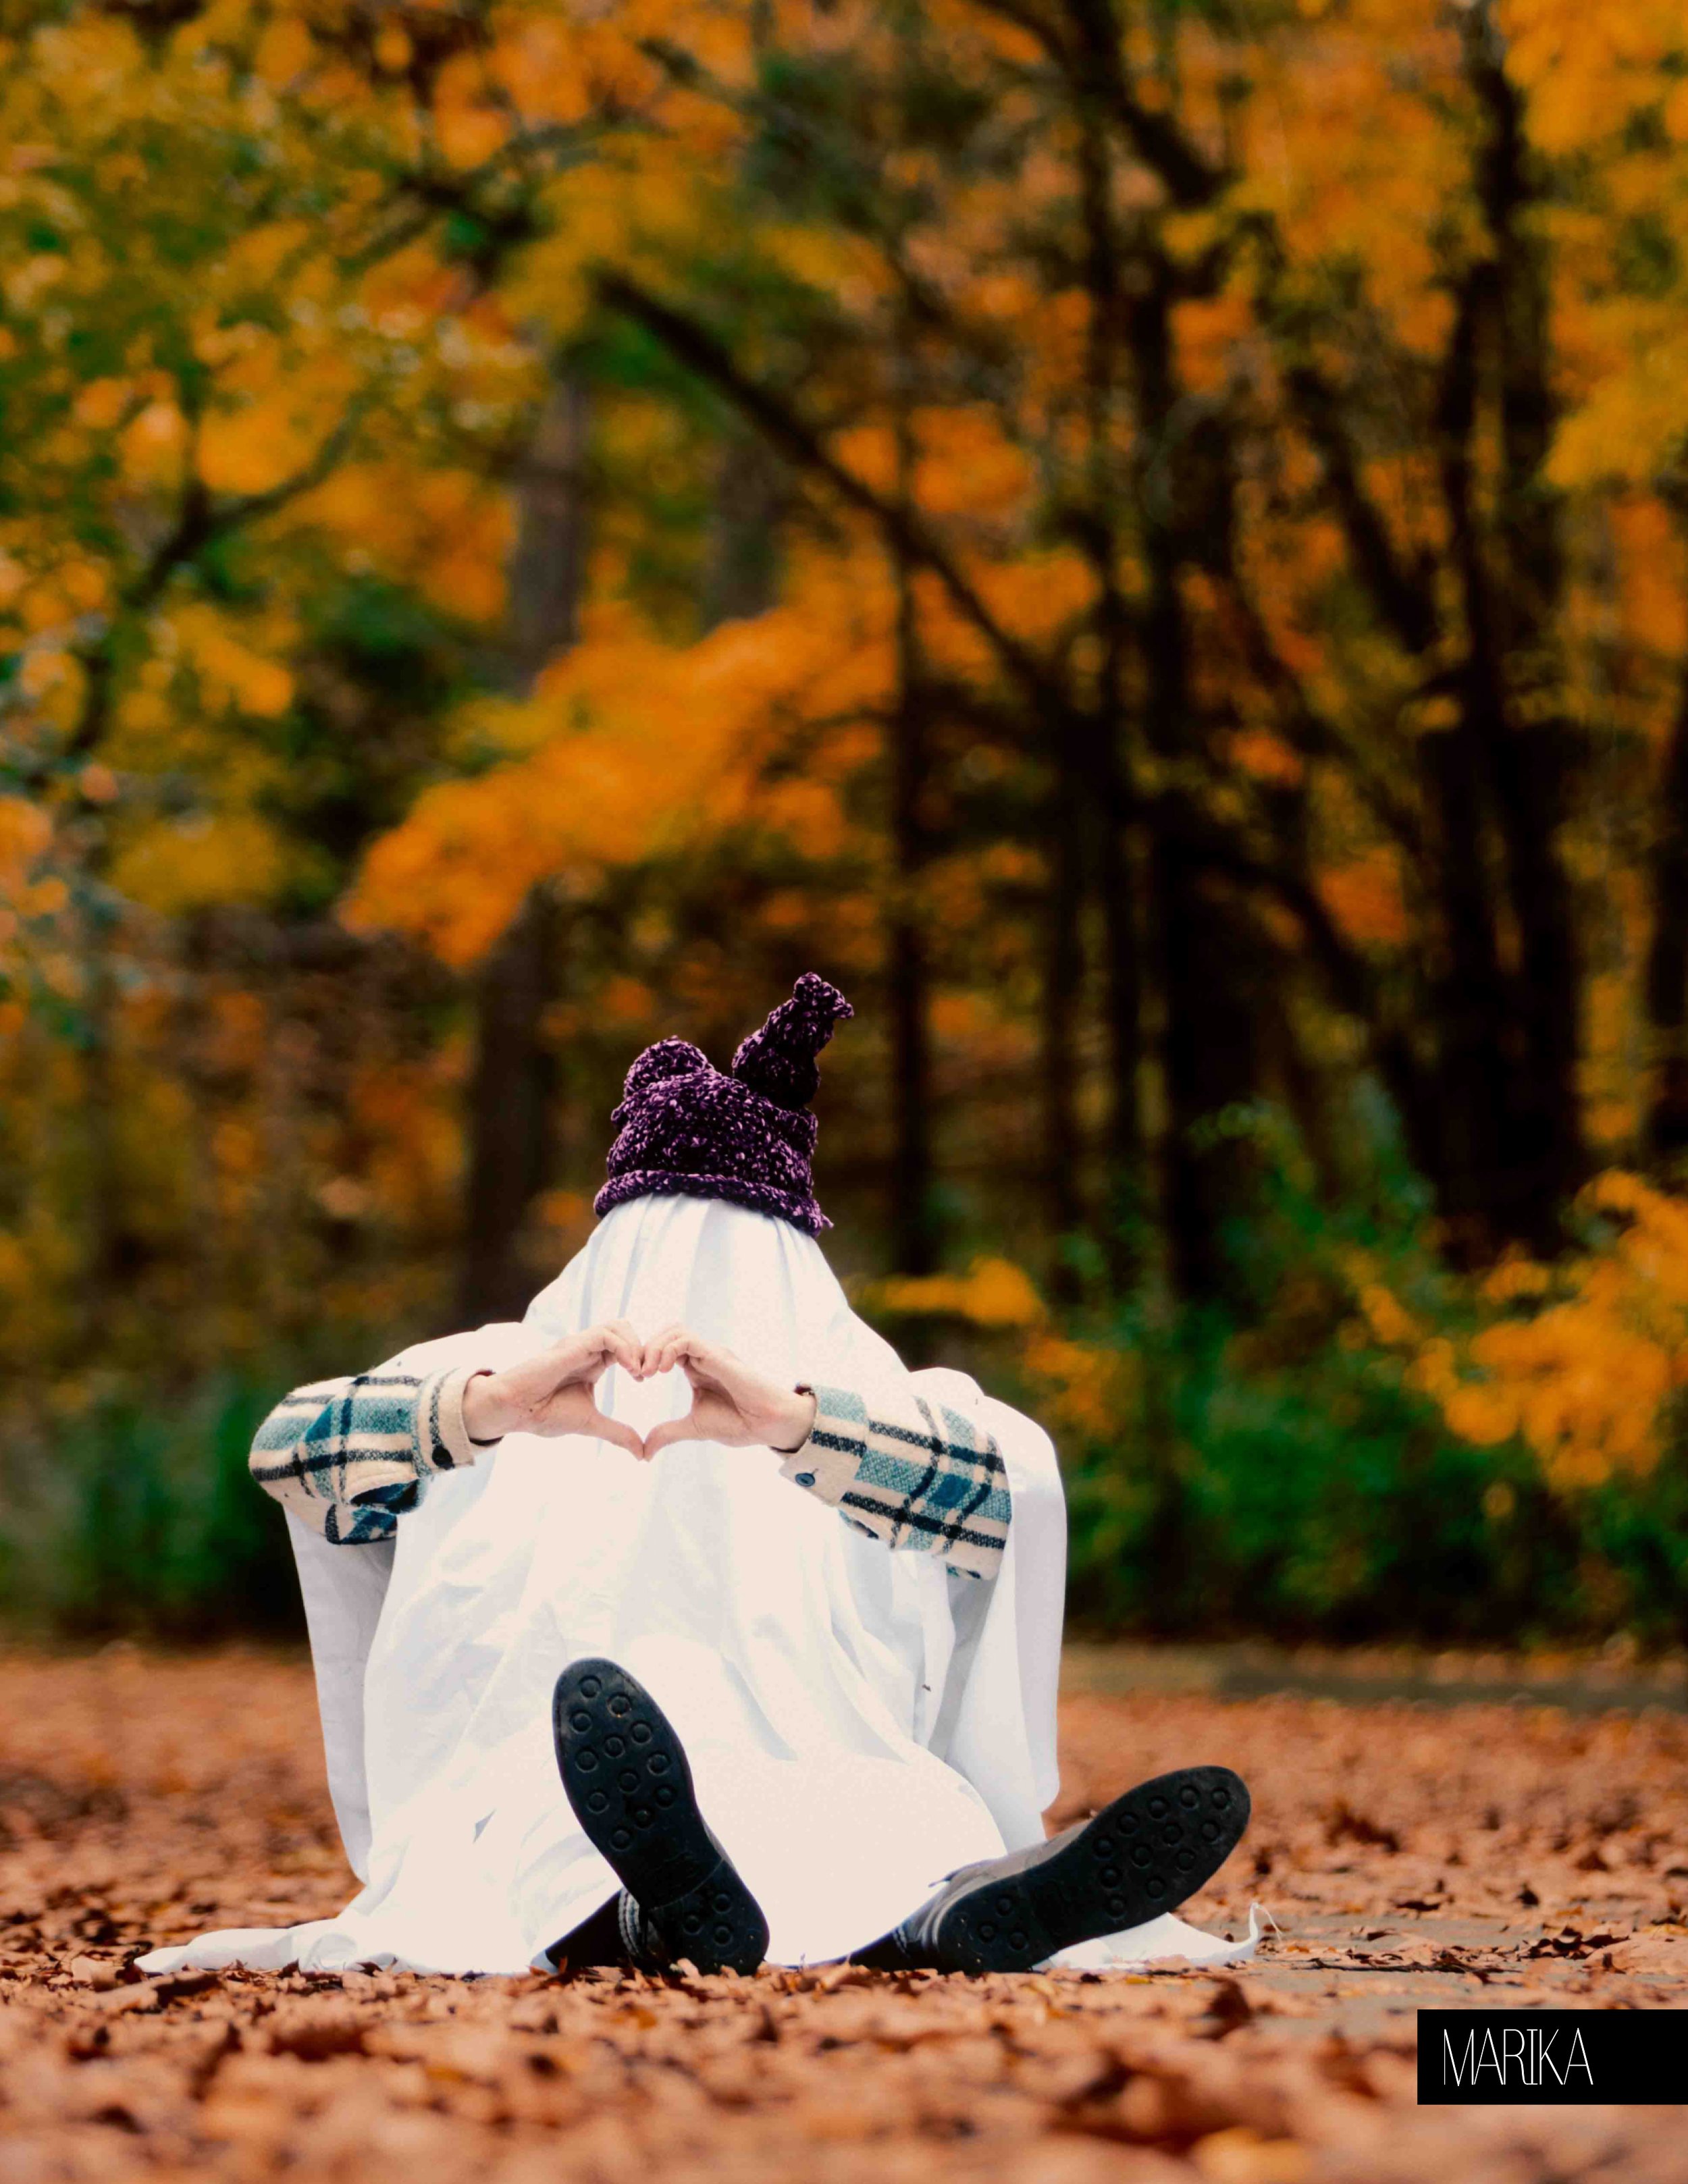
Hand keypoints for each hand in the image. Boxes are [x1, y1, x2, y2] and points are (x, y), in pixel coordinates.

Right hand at [460, 1321, 645, 1460]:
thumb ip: (617, 1433)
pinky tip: (628, 1369)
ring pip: (619, 1325)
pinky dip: (624, 1348)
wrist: (515, 1411)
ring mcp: (579, 1345)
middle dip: (643, 1347)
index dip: (641, 1358)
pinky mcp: (572, 1346)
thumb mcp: (591, 1423)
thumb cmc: (545, 1414)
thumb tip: (642, 1454)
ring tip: (637, 1372)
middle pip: (626, 1328)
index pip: (626, 1345)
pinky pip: (606, 1335)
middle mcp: (587, 1349)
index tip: (644, 1380)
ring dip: (636, 1345)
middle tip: (647, 1373)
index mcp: (593, 1362)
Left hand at [639, 1324, 817, 1461]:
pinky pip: (687, 1340)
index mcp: (696, 1367)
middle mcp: (703, 1355)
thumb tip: (643, 1452)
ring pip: (675, 1330)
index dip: (646, 1357)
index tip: (636, 1378)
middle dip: (646, 1347)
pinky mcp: (718, 1356)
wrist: (767, 1425)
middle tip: (637, 1373)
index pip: (665, 1347)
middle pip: (667, 1332)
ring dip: (655, 1346)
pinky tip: (662, 1370)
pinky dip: (669, 1349)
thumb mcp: (694, 1427)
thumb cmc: (739, 1422)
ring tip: (647, 1371)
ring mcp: (711, 1353)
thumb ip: (668, 1433)